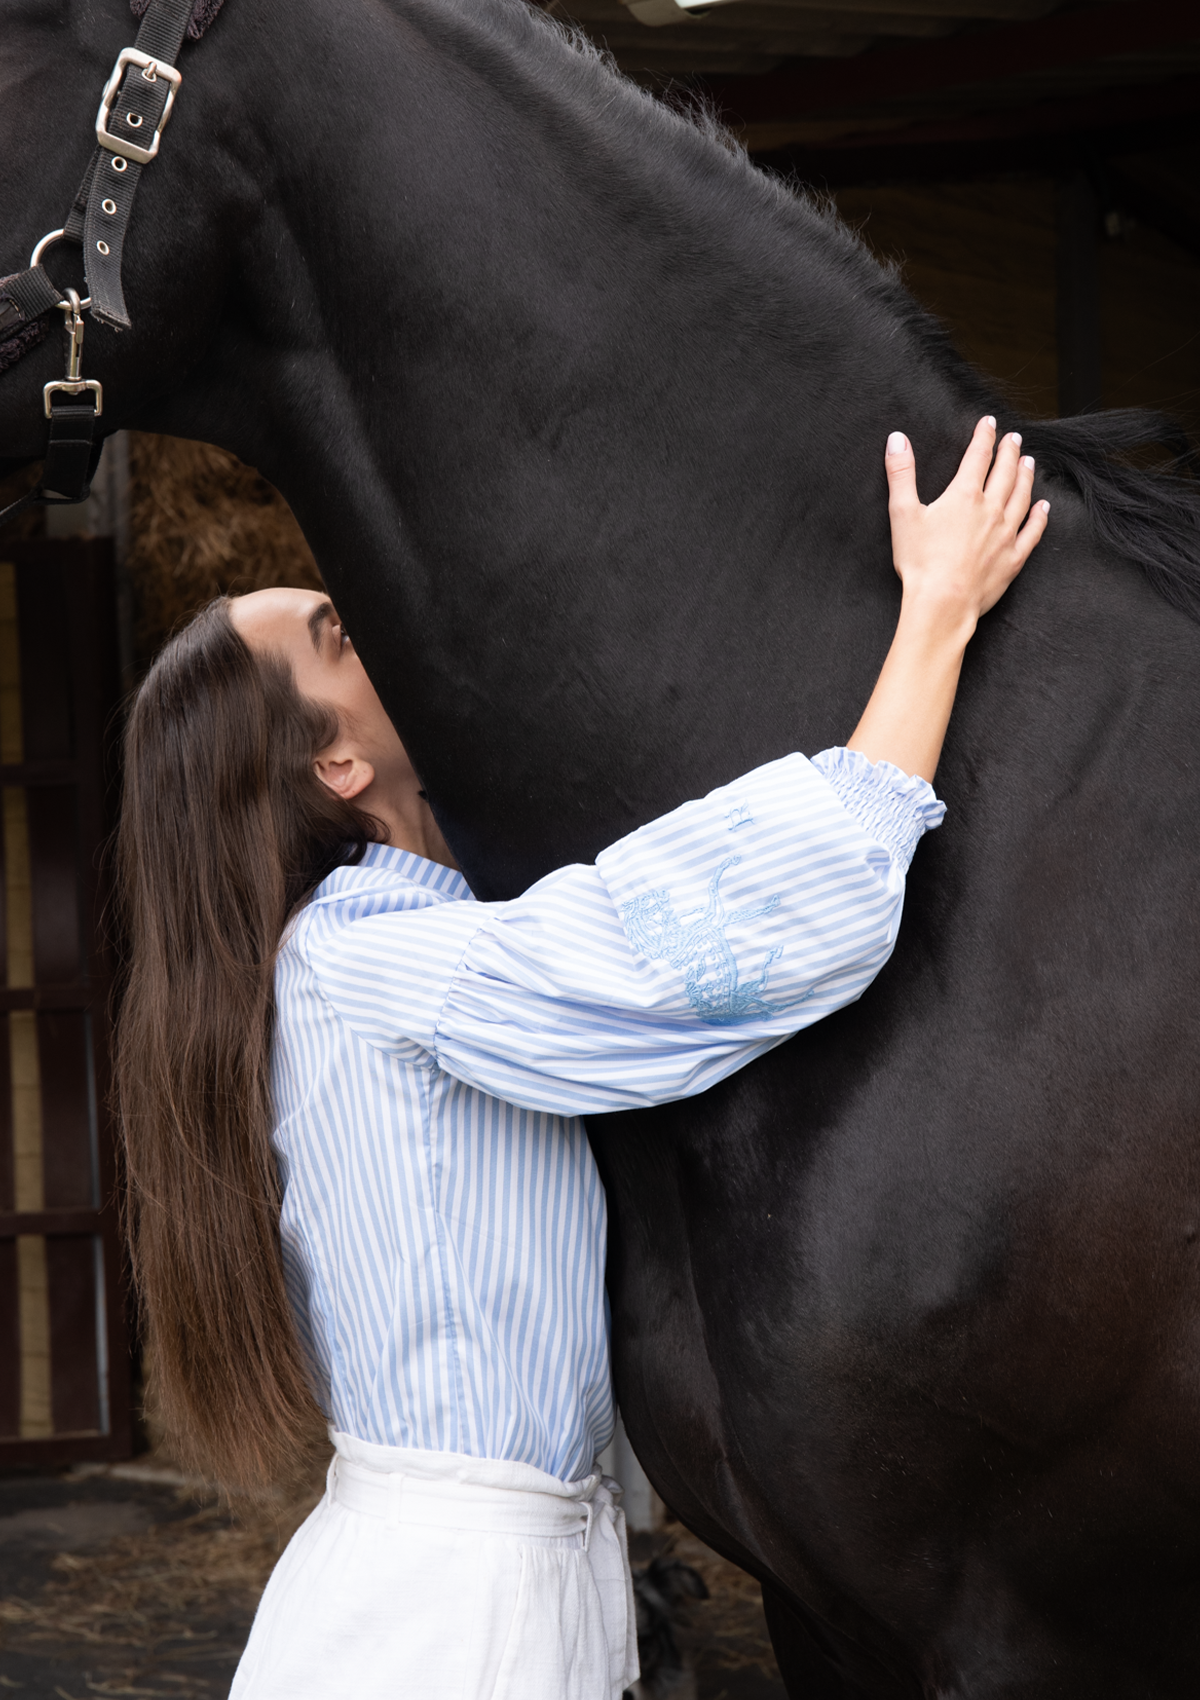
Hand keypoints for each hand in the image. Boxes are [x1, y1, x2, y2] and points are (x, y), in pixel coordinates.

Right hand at [844, 417, 1050, 782]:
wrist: (943, 603)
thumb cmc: (920, 562)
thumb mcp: (902, 514)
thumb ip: (901, 474)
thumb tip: (897, 439)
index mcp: (964, 496)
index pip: (978, 457)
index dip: (984, 437)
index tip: (989, 424)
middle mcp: (991, 510)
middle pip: (1005, 473)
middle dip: (1010, 452)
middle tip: (1014, 439)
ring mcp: (1006, 534)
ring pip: (1022, 497)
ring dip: (1026, 477)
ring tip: (1029, 463)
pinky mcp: (1013, 558)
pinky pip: (1032, 532)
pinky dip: (1039, 517)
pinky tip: (1042, 508)